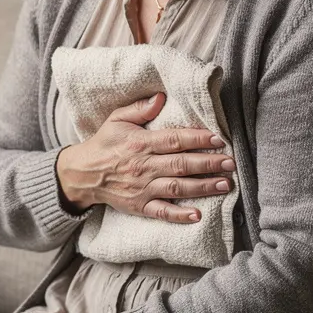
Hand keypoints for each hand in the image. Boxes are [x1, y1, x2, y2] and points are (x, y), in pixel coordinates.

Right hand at [56, 92, 233, 221]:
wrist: (82, 174)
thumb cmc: (104, 144)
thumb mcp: (116, 120)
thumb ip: (139, 109)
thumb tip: (161, 97)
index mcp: (140, 143)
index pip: (174, 140)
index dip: (197, 139)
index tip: (218, 138)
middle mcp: (143, 166)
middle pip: (181, 165)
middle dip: (208, 163)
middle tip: (230, 163)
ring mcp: (142, 188)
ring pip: (177, 188)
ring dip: (202, 187)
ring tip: (224, 184)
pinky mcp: (140, 206)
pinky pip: (162, 212)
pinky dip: (179, 215)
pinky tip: (197, 214)